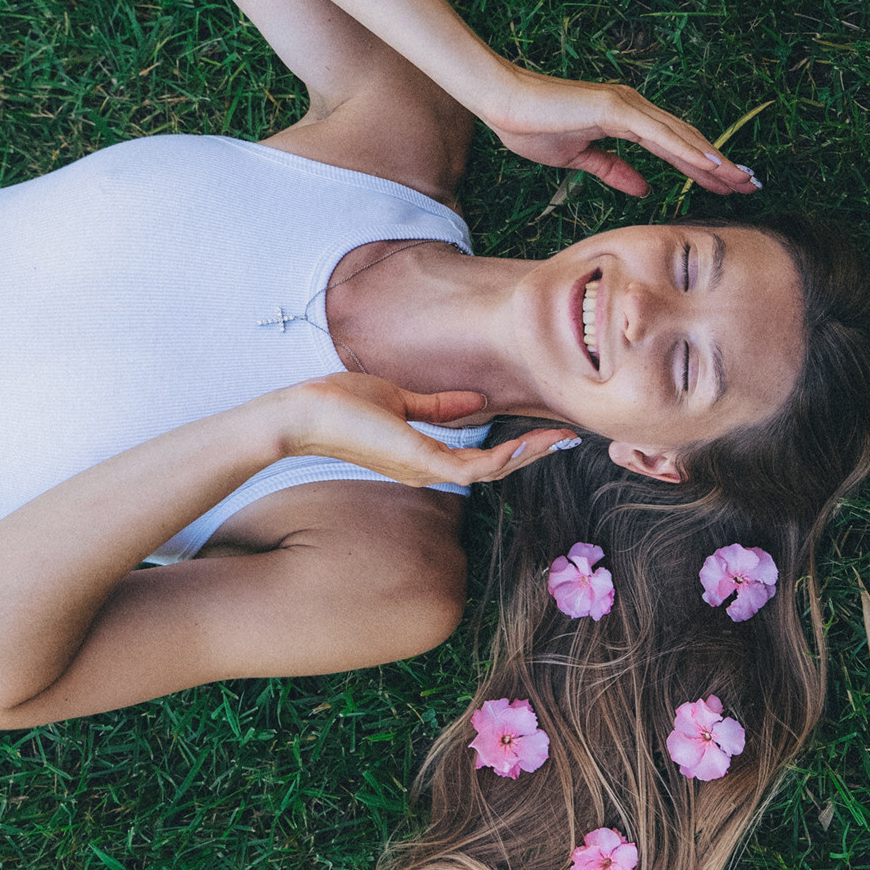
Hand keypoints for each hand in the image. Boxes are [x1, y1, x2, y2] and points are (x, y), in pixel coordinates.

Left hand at [271, 373, 576, 487]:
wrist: (302, 413)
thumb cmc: (338, 404)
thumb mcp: (397, 398)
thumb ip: (437, 404)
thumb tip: (475, 401)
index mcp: (423, 456)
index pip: (480, 457)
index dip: (515, 446)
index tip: (546, 429)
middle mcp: (428, 469)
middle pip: (494, 468)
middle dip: (532, 452)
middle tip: (568, 436)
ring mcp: (424, 468)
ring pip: (490, 471)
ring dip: (527, 455)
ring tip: (560, 439)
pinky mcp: (419, 461)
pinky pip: (474, 467)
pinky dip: (505, 456)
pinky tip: (529, 441)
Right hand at [473, 66, 759, 197]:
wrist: (501, 103)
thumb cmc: (532, 128)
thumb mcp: (579, 160)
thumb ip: (613, 171)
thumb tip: (644, 189)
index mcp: (627, 121)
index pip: (674, 148)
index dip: (703, 168)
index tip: (728, 187)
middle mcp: (634, 109)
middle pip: (687, 141)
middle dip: (721, 166)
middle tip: (751, 186)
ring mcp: (627, 106)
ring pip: (681, 137)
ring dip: (714, 160)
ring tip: (742, 180)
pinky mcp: (615, 109)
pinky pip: (659, 134)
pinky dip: (686, 149)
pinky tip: (709, 164)